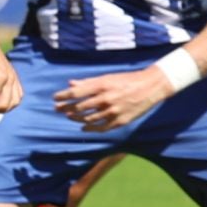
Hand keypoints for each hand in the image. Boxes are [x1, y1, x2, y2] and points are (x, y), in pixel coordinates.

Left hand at [52, 66, 167, 131]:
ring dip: (76, 118)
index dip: (63, 96)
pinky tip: (83, 127)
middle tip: (58, 109)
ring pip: (88, 118)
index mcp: (102, 85)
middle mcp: (106, 98)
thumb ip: (88, 82)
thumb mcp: (107, 78)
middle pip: (79, 107)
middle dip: (66, 108)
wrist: (151, 86)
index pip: (76, 93)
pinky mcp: (121, 121)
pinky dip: (90, 128)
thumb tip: (70, 83)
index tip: (55, 98)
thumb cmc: (126, 80)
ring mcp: (114, 111)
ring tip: (69, 116)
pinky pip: (101, 128)